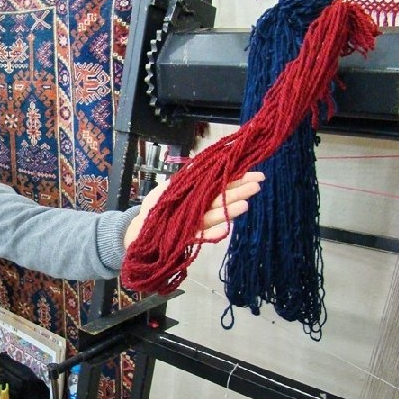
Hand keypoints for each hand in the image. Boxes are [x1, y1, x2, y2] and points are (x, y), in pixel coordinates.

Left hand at [123, 171, 264, 248]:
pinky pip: (202, 234)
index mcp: (198, 194)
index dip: (238, 179)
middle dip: (240, 191)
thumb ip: (186, 178)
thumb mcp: (167, 188)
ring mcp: (196, 222)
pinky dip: (213, 233)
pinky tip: (226, 228)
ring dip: (229, 210)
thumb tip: (200, 162)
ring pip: (215, 214)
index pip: (221, 184)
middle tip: (258, 184)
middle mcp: (200, 207)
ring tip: (245, 204)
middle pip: (222, 198)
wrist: (140, 229)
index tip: (256, 174)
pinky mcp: (188, 236)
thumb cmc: (155, 208)